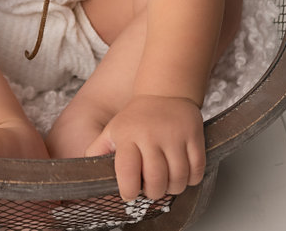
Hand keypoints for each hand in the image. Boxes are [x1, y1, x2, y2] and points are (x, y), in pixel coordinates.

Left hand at [84, 95, 205, 201]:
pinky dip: (191, 179)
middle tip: (152, 187)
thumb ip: (97, 151)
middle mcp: (151, 136)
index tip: (130, 193)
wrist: (165, 91)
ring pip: (178, 179)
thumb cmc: (136, 118)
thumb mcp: (112, 130)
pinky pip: (197, 170)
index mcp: (128, 136)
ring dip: (173, 188)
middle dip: (154, 193)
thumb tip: (87, 173)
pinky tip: (183, 172)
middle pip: (156, 181)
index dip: (129, 191)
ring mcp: (174, 136)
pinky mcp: (194, 136)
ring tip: (167, 180)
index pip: (127, 173)